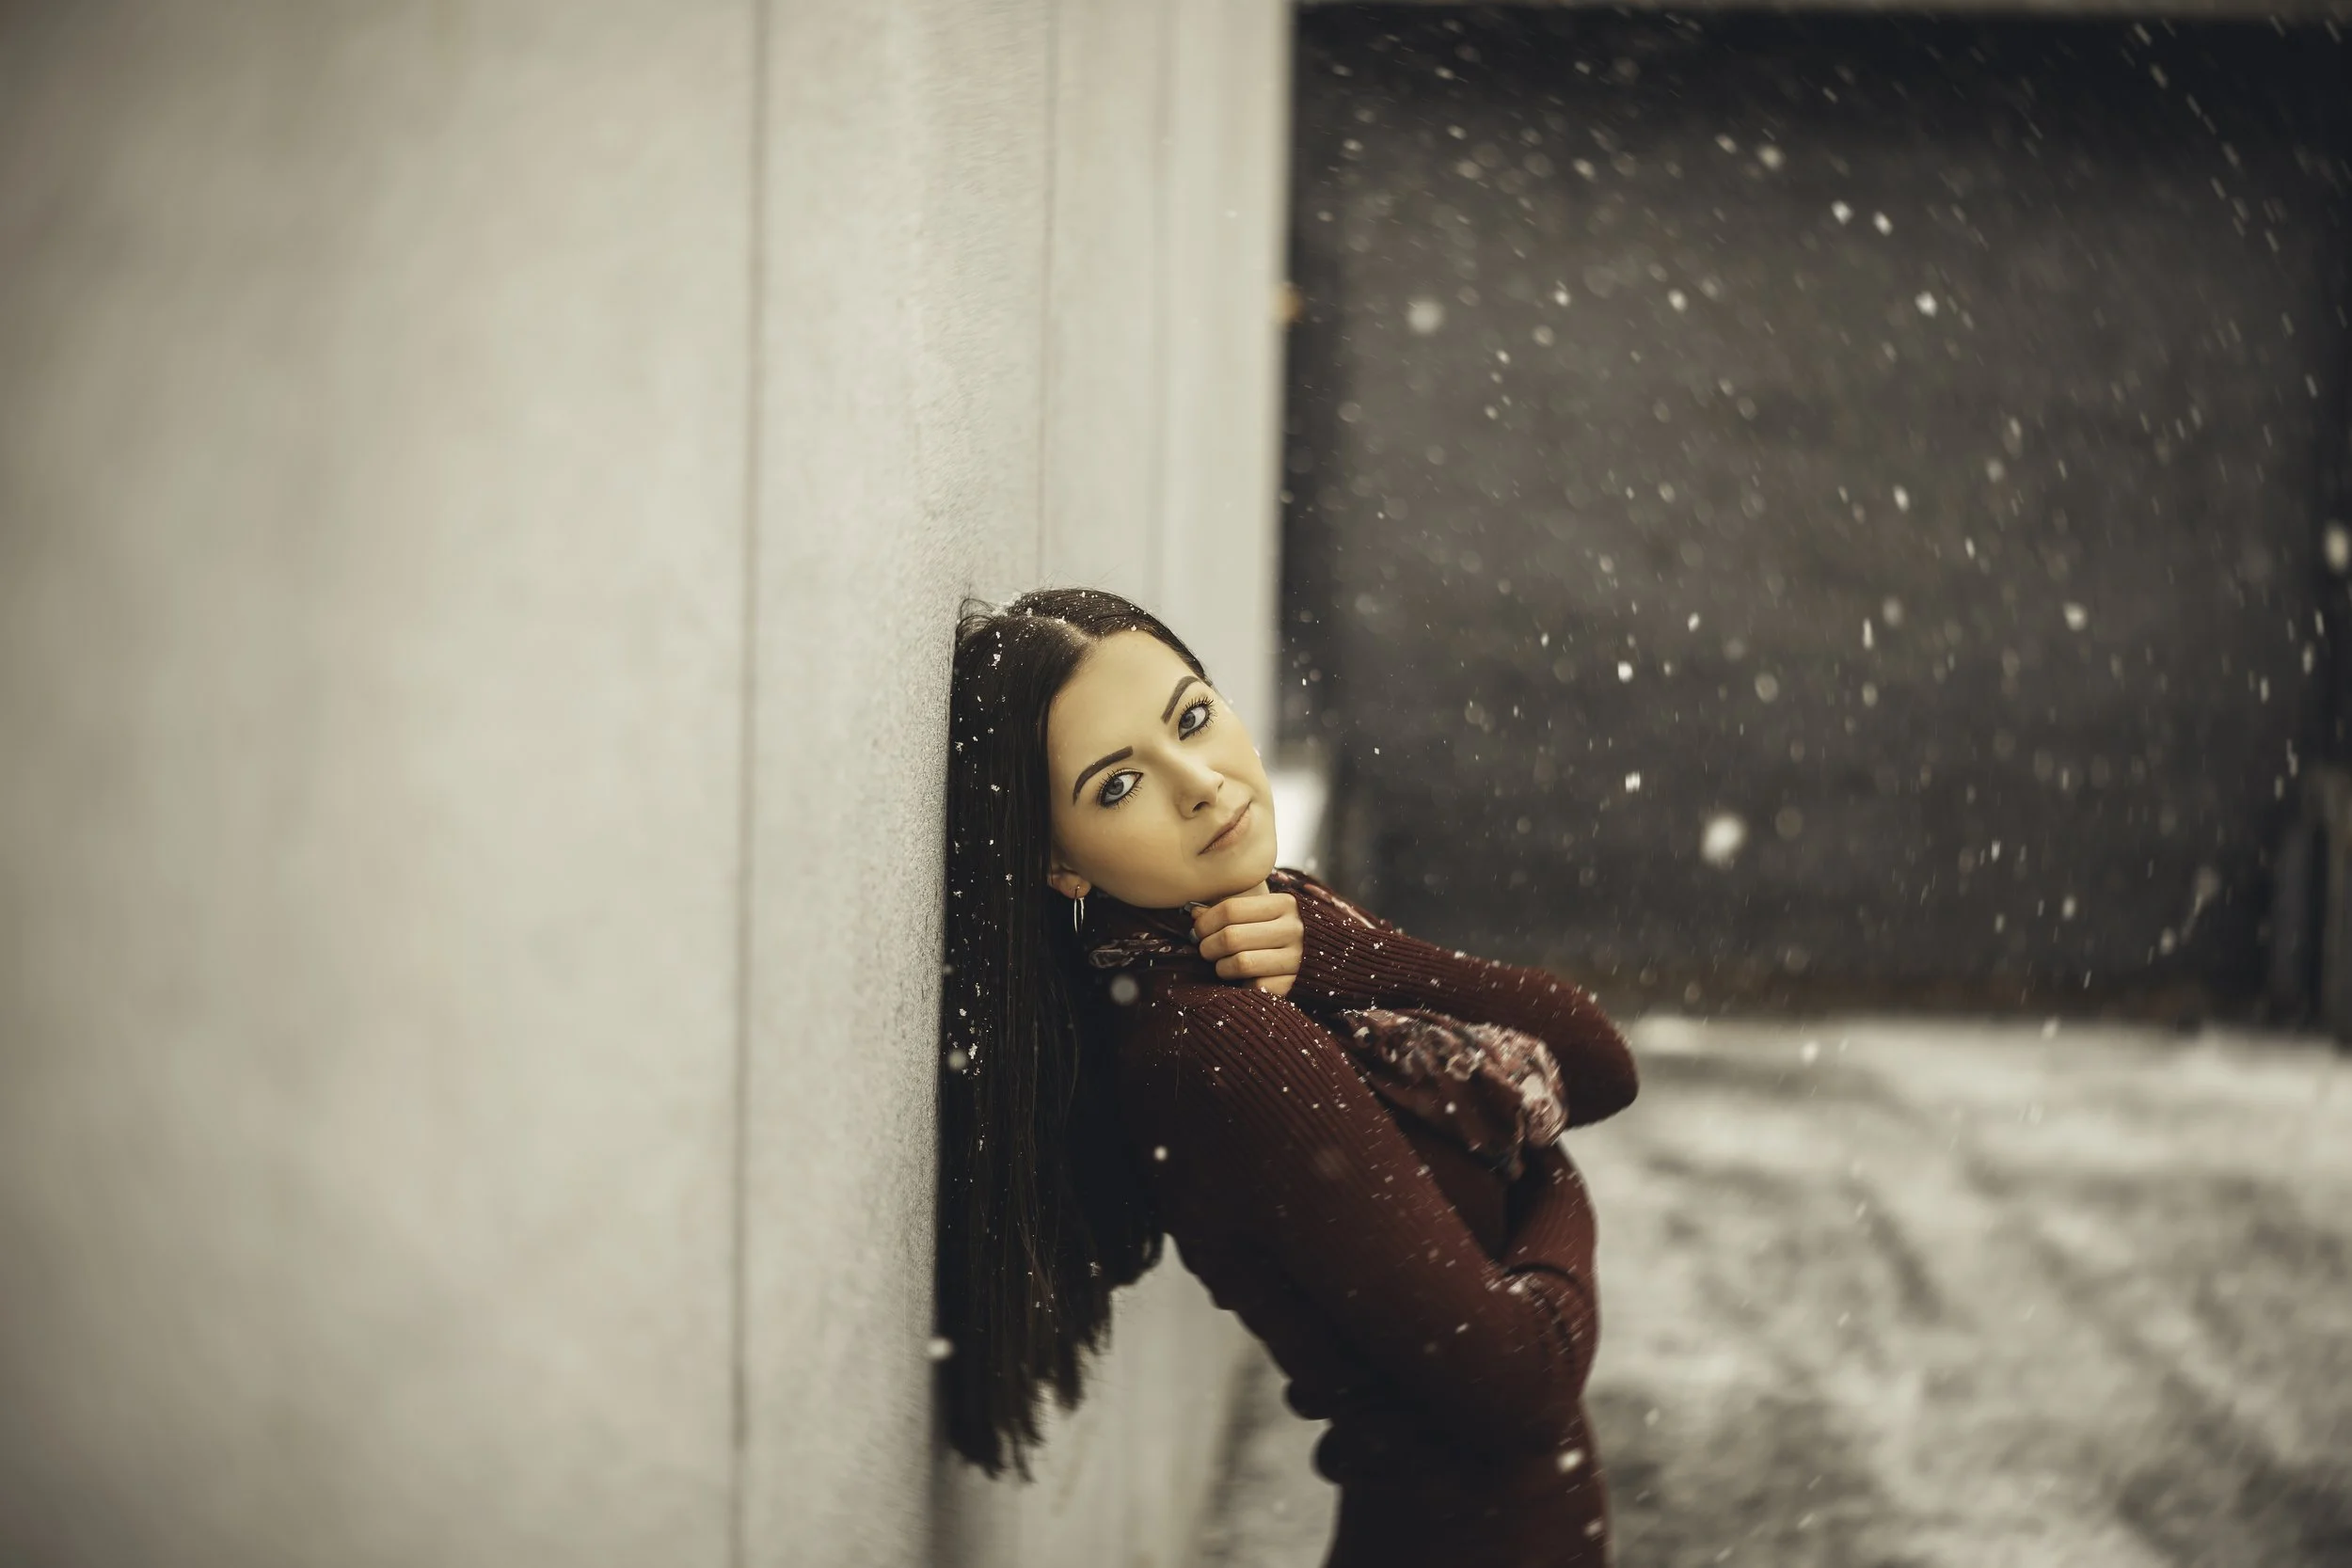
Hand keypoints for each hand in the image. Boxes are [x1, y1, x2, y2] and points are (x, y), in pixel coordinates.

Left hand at [1191, 883, 1302, 997]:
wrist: (1329, 961)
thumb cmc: (1282, 933)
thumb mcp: (1264, 914)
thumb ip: (1231, 911)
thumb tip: (1194, 914)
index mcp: (1284, 904)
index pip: (1231, 909)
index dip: (1206, 921)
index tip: (1198, 930)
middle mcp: (1294, 929)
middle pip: (1231, 937)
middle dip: (1208, 946)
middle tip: (1206, 950)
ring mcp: (1296, 958)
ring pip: (1239, 963)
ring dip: (1221, 967)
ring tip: (1223, 965)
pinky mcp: (1294, 984)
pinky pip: (1254, 985)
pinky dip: (1242, 985)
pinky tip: (1245, 980)